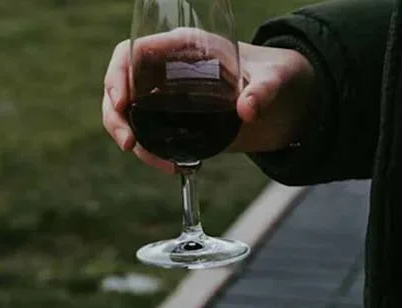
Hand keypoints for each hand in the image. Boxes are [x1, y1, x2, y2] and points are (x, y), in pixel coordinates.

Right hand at [101, 35, 315, 172]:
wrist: (286, 98)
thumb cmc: (277, 74)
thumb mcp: (275, 78)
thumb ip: (264, 90)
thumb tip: (248, 110)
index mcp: (182, 46)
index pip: (134, 52)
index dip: (119, 75)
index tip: (122, 102)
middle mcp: (168, 69)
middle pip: (122, 86)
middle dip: (116, 115)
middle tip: (127, 143)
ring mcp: (168, 96)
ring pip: (131, 114)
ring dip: (133, 140)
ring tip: (161, 164)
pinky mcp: (175, 121)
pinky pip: (149, 134)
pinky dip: (152, 152)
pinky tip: (173, 167)